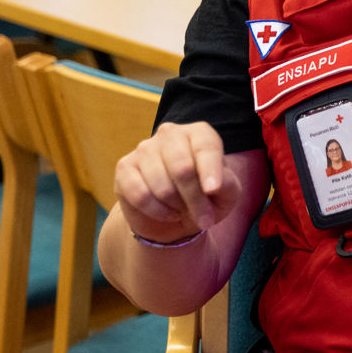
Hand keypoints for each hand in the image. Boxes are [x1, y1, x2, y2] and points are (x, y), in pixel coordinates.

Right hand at [113, 121, 244, 242]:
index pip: (206, 147)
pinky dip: (157, 211)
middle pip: (182, 168)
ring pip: (161, 186)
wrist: (173, 217)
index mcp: (199, 133)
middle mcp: (170, 134)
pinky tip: (167, 213)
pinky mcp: (124, 167)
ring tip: (183, 211)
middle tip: (205, 219)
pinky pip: (140, 195)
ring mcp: (144, 148)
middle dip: (195, 199)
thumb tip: (212, 186)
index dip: (210, 170)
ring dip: (176, 207)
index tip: (213, 190)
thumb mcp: (226, 195)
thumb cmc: (206, 199)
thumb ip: (226, 185)